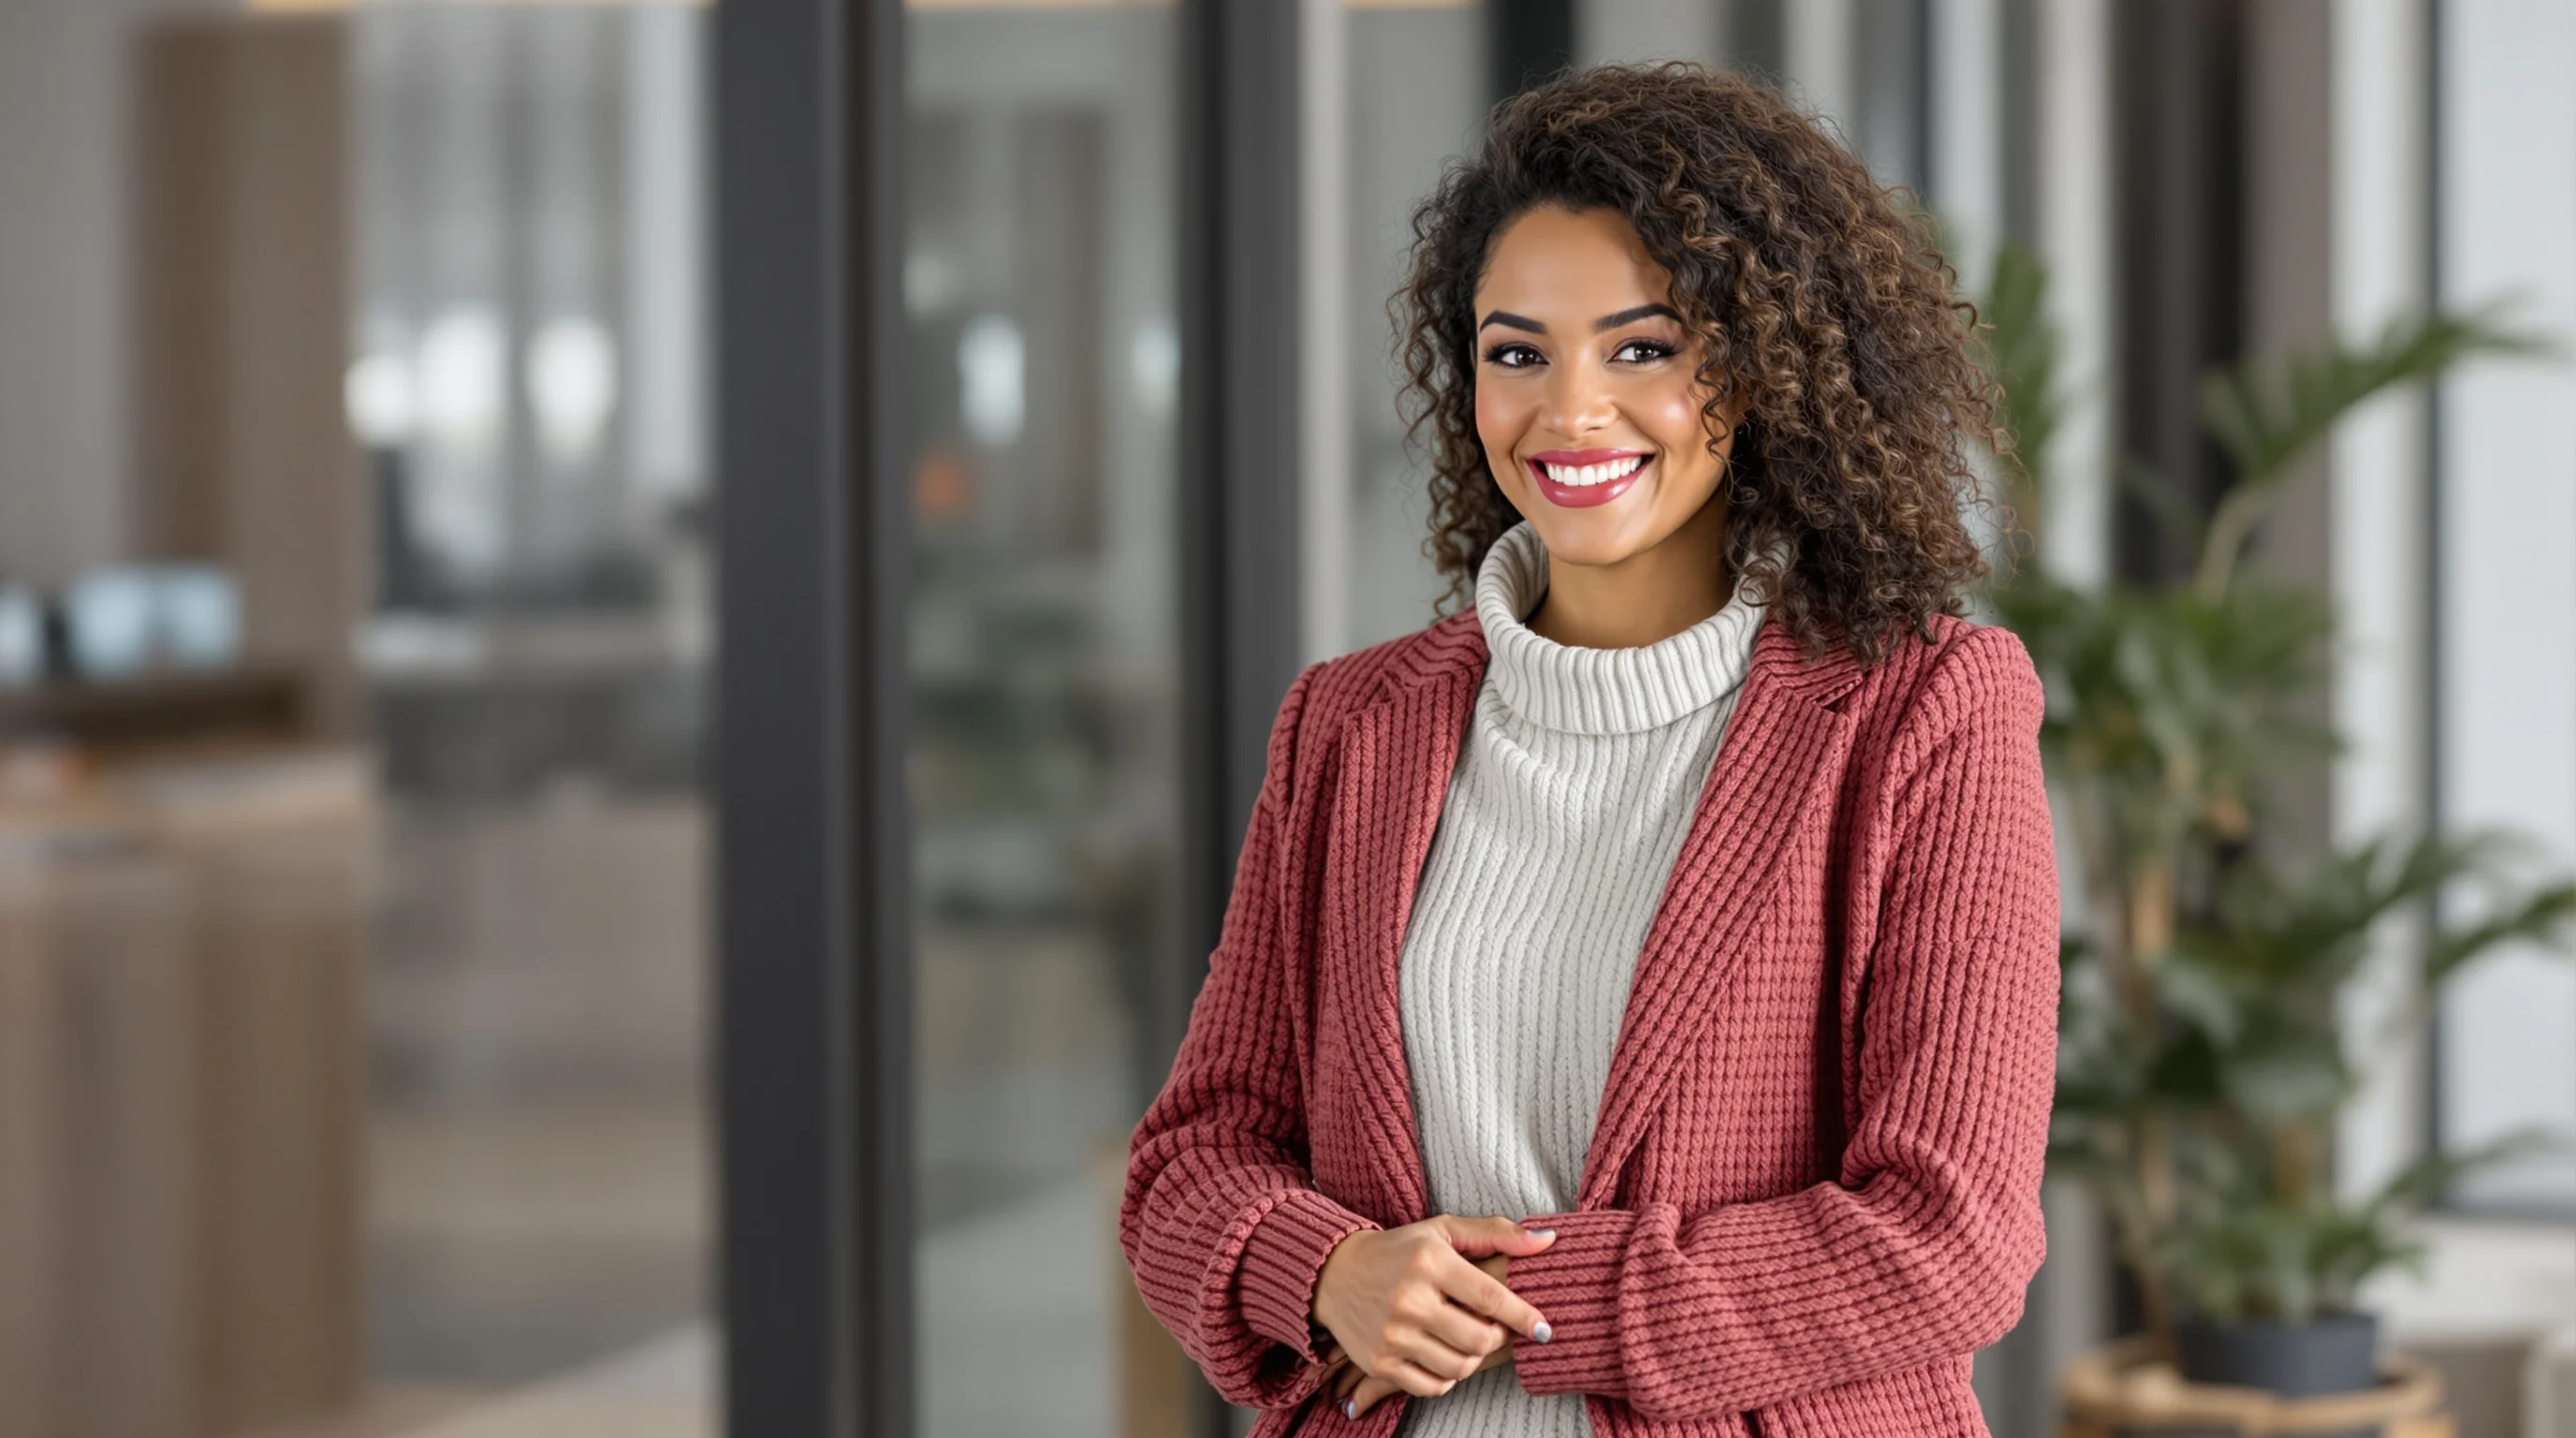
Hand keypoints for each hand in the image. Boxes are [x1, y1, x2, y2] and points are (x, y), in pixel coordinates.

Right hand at [1310, 1215, 1553, 1404]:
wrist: (1333, 1274)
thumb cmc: (1399, 1250)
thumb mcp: (1443, 1231)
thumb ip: (1497, 1233)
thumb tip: (1548, 1242)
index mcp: (1429, 1262)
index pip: (1491, 1297)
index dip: (1524, 1316)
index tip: (1543, 1328)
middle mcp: (1409, 1299)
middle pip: (1479, 1339)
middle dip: (1499, 1338)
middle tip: (1498, 1330)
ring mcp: (1392, 1335)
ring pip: (1459, 1366)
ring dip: (1475, 1358)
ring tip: (1471, 1341)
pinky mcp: (1379, 1362)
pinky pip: (1433, 1386)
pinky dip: (1449, 1377)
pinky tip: (1446, 1356)